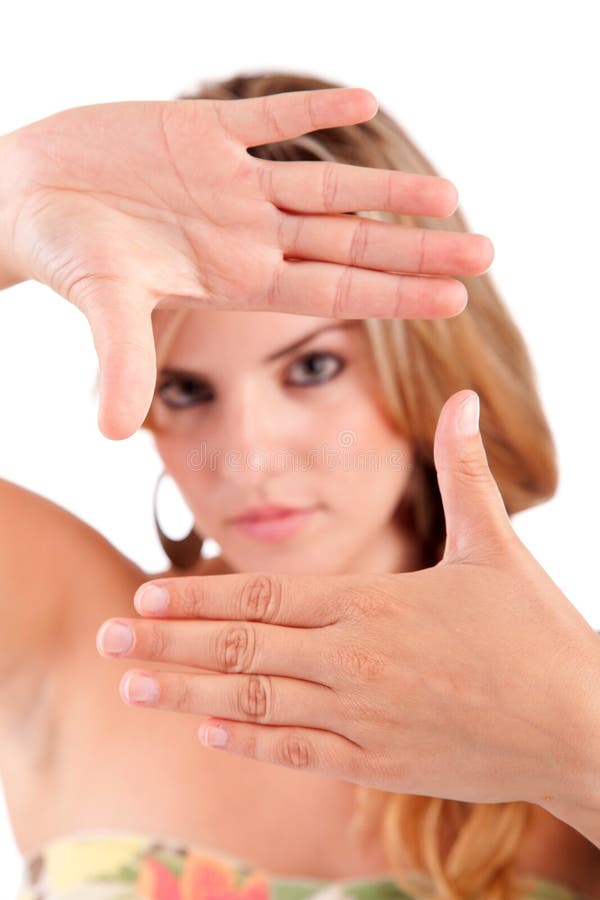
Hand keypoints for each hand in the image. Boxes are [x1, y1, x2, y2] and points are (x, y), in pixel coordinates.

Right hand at [0, 89, 492, 439]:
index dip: (393, 295)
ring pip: (326, 186)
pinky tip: (363, 101)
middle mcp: (247, 234)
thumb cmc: (64, 254)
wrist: (30, 197)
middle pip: (349, 245)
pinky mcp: (204, 131)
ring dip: (386, 191)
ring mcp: (232, 184)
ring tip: (450, 197)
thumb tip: (110, 431)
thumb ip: (118, 361)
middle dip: (415, 251)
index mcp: (235, 278)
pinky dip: (312, 110)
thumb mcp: (101, 305)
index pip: (332, 291)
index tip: (454, 301)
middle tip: (485, 253)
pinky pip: (270, 119)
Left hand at [96, 389, 599, 809]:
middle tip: (106, 638)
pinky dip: (247, 742)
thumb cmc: (537, 633)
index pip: (263, 598)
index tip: (144, 595)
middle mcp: (354, 663)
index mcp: (373, 605)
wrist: (578, 727)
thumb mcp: (498, 545)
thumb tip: (464, 399)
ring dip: (187, 696)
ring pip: (255, 705)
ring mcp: (363, 718)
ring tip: (132, 687)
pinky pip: (298, 753)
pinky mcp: (379, 763)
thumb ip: (466, 473)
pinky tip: (206, 732)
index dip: (198, 597)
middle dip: (167, 644)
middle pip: (241, 651)